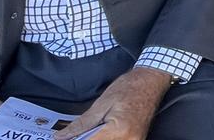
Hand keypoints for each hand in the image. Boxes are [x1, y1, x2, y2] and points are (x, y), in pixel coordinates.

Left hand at [53, 66, 171, 139]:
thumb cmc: (129, 87)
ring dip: (95, 138)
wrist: (152, 80)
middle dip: (85, 139)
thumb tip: (61, 137)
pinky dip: (105, 138)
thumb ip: (82, 124)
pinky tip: (99, 133)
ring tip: (87, 131)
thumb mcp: (102, 103)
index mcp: (119, 130)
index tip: (62, 139)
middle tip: (71, 134)